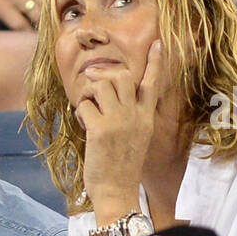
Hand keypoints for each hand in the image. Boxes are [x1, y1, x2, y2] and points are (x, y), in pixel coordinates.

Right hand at [0, 0, 65, 30]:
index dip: (66, 1)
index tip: (70, 9)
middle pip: (50, 4)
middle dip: (56, 16)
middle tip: (62, 26)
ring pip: (37, 16)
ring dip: (43, 26)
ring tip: (49, 32)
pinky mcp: (0, 8)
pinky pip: (19, 25)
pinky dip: (27, 33)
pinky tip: (31, 35)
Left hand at [77, 39, 166, 210]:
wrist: (118, 192)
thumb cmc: (123, 168)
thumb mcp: (136, 139)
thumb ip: (131, 118)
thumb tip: (113, 99)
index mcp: (146, 118)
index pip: (152, 83)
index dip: (154, 62)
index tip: (157, 43)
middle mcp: (135, 116)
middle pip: (122, 76)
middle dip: (105, 76)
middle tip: (94, 86)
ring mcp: (119, 121)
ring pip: (102, 85)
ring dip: (89, 93)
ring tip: (88, 109)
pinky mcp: (100, 130)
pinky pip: (85, 105)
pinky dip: (80, 112)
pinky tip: (83, 124)